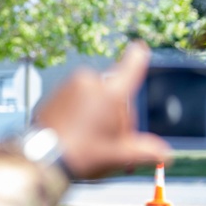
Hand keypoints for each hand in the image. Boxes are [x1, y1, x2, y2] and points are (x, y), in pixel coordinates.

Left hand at [33, 41, 170, 179]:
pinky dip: (80, 115)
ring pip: (94, 100)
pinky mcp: (54, 94)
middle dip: (117, 118)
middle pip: (114, 97)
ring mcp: (69, 87)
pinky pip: (75, 101)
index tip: (138, 47)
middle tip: (113, 145)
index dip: (137, 58)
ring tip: (93, 143)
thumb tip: (165, 154)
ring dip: (99, 117)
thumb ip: (144, 151)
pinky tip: (77, 136)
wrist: (40, 158)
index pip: (131, 67)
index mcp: (110, 93)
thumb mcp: (117, 156)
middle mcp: (90, 83)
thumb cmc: (81, 154)